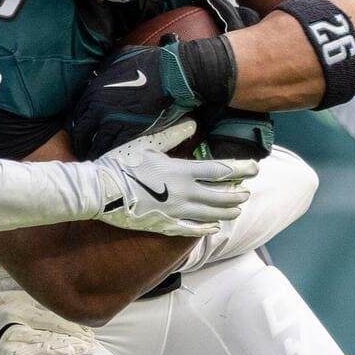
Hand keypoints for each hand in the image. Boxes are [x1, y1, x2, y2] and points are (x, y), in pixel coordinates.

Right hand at [0, 290, 95, 354]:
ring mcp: (13, 333)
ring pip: (52, 334)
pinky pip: (45, 351)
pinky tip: (76, 353)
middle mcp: (10, 313)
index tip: (80, 317)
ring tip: (90, 345)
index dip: (64, 311)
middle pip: (52, 318)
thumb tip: (41, 306)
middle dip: (74, 327)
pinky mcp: (15, 354)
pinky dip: (63, 351)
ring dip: (74, 340)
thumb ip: (13, 308)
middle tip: (91, 334)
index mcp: (5, 301)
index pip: (44, 303)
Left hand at [71, 40, 200, 158]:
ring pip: (94, 143)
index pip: (78, 111)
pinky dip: (107, 155)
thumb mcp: (119, 56)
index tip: (81, 127)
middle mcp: (99, 107)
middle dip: (79, 140)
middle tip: (80, 147)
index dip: (78, 121)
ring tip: (91, 157)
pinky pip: (112, 148)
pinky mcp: (129, 131)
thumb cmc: (149, 62)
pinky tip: (106, 159)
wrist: (171, 74)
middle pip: (81, 130)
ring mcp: (113, 121)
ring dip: (91, 151)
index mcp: (95, 89)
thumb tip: (102, 70)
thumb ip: (106, 67)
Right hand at [93, 120, 256, 234]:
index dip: (240, 169)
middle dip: (236, 193)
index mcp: (182, 171)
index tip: (254, 168)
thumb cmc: (122, 163)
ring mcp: (175, 212)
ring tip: (237, 208)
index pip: (220, 171)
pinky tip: (214, 227)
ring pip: (210, 214)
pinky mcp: (164, 225)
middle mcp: (184, 194)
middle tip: (246, 191)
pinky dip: (206, 229)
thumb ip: (174, 135)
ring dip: (226, 211)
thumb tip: (193, 124)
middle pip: (220, 196)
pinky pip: (191, 231)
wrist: (100, 190)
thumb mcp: (148, 144)